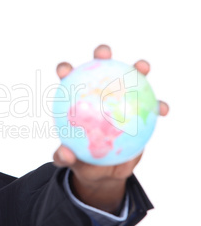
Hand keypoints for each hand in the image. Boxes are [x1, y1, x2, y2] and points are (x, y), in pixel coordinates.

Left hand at [53, 45, 168, 213]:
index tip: (65, 69)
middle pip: (99, 68)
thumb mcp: (71, 162)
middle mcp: (99, 95)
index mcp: (77, 102)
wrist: (105, 171)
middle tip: (103, 54)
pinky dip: (157, 106)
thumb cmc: (83, 160)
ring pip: (130, 79)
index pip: (68, 81)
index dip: (65, 70)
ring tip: (142, 67)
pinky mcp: (138, 112)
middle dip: (101, 55)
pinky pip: (151, 107)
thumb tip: (64, 153)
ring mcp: (120, 101)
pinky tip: (162, 109)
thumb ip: (64, 158)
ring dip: (137, 69)